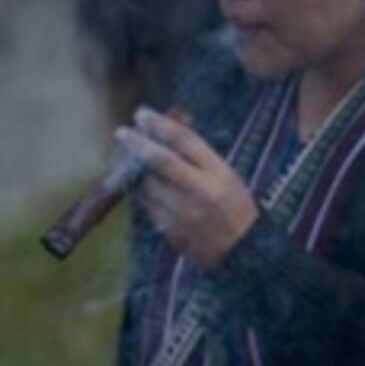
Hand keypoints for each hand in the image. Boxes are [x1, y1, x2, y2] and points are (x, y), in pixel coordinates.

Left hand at [115, 107, 258, 268]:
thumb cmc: (237, 208)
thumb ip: (201, 157)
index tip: (143, 115)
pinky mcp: (168, 229)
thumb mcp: (227, 176)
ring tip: (124, 157)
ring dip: (131, 168)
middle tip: (122, 132)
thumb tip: (170, 129)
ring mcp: (181, 211)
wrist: (243, 250)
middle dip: (137, 143)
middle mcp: (199, 190)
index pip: (185, 141)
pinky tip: (135, 181)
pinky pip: (145, 204)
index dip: (160, 125)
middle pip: (160, 161)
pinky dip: (138, 190)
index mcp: (219, 173)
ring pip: (146, 184)